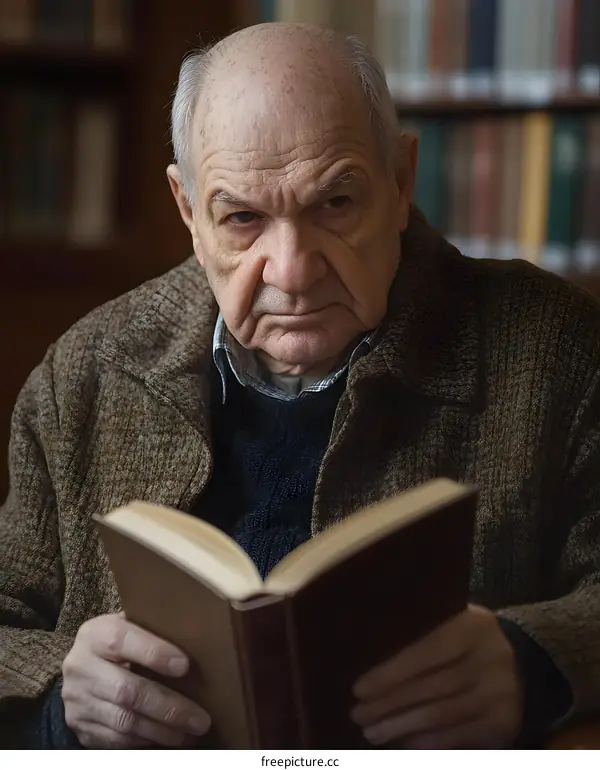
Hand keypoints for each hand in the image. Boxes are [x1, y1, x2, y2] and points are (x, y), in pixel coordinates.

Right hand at [62, 613, 210, 748]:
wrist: (80, 668)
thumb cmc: (119, 643)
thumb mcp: (128, 626)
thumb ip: (153, 629)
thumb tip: (197, 636)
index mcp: (95, 634)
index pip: (120, 640)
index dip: (153, 653)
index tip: (184, 665)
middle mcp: (81, 667)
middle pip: (126, 690)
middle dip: (169, 707)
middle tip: (200, 718)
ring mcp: (78, 701)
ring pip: (123, 721)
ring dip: (162, 730)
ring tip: (191, 733)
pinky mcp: (81, 727)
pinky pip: (116, 740)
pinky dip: (146, 741)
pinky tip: (170, 739)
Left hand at [351, 605, 522, 748]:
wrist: (527, 660)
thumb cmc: (471, 637)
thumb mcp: (454, 620)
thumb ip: (423, 630)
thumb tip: (371, 652)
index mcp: (471, 628)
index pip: (424, 653)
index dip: (390, 673)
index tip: (359, 688)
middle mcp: (489, 662)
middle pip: (430, 688)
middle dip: (389, 704)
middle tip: (358, 714)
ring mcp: (499, 696)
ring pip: (442, 716)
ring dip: (401, 727)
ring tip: (372, 732)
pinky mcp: (503, 724)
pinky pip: (459, 737)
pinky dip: (428, 743)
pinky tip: (404, 743)